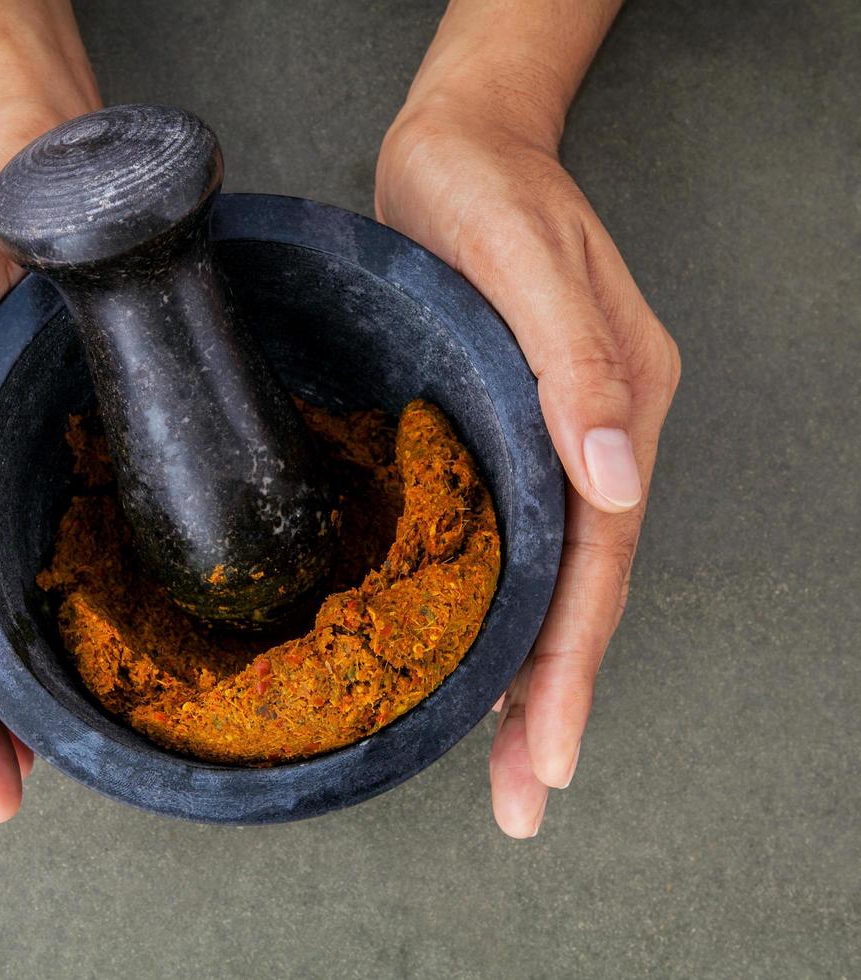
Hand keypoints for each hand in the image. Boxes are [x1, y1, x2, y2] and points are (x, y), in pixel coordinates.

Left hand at [376, 99, 679, 836]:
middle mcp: (592, 435)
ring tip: (502, 763)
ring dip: (524, 670)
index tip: (546, 751)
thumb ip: (573, 365)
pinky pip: (510, 539)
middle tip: (521, 798)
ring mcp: (552, 437)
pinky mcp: (504, 431)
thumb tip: (615, 477)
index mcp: (613, 404)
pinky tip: (475, 654)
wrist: (456, 144)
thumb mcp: (525, 259)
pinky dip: (496, 606)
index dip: (570, 659)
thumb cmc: (485, 191)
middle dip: (550, 697)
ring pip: (545, 577)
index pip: (597, 558)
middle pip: (577, 588)